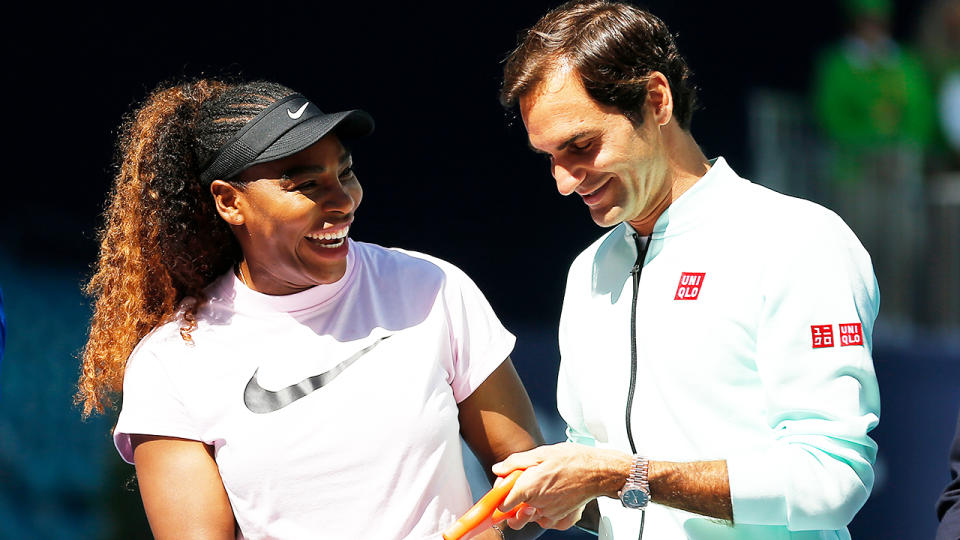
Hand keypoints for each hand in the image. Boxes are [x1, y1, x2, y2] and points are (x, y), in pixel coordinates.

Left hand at [491, 443, 630, 529]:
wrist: (598, 471)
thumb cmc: (573, 460)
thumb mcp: (541, 453)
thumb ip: (515, 463)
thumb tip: (498, 469)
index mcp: (529, 487)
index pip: (502, 504)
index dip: (500, 495)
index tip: (502, 489)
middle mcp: (538, 505)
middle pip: (514, 514)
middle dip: (514, 503)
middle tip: (521, 489)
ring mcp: (550, 515)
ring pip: (530, 516)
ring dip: (530, 506)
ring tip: (541, 488)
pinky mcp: (561, 519)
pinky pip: (545, 520)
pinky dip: (545, 512)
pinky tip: (551, 497)